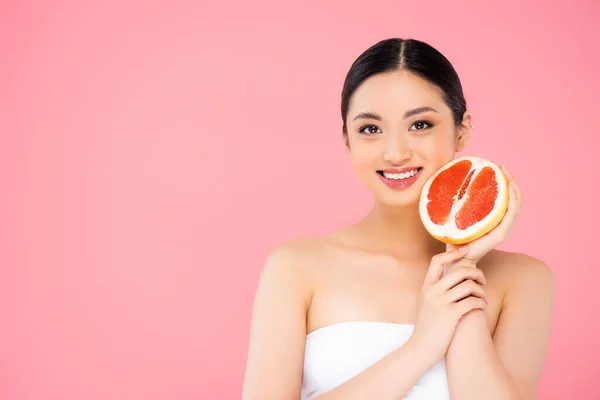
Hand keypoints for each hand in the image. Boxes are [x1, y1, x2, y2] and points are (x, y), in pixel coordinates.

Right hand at [410, 246, 488, 365]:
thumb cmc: (427, 327)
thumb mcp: (426, 304)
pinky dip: (481, 303)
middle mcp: (432, 292)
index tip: (466, 250)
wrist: (421, 348)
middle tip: (482, 280)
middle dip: (476, 273)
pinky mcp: (450, 315)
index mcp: (426, 287)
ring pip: (468, 286)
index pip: (437, 260)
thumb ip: (435, 290)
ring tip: (483, 297)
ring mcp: (441, 303)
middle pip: (459, 271)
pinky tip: (482, 306)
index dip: (453, 253)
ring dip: (481, 290)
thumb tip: (450, 278)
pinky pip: (472, 302)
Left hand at [446, 164, 522, 265]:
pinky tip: (509, 187)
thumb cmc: (453, 239)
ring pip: (515, 204)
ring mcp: (502, 229)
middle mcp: (501, 224)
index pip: (505, 199)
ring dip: (514, 186)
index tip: (497, 167)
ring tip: (507, 173)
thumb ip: (458, 204)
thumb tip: (450, 183)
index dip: (505, 182)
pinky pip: (511, 213)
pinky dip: (513, 199)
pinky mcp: (500, 234)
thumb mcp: (456, 217)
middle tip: (502, 166)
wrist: (454, 259)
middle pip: (513, 199)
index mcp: (493, 220)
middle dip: (511, 180)